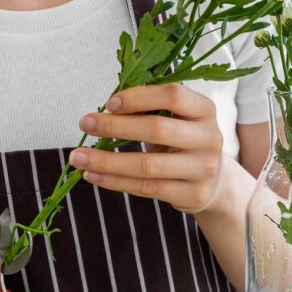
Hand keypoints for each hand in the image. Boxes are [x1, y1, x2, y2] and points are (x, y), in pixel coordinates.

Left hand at [68, 83, 222, 214]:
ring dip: (107, 161)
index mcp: (204, 109)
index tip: (109, 103)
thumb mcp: (174, 119)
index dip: (138, 97)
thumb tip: (108, 107)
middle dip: (115, 126)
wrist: (213, 182)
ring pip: (147, 166)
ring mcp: (203, 169)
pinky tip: (92, 175)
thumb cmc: (182, 140)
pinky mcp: (193, 195)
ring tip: (78, 157)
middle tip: (84, 124)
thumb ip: (148, 108)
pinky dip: (115, 182)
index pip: (172, 96)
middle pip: (157, 129)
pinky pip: (146, 189)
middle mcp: (209, 137)